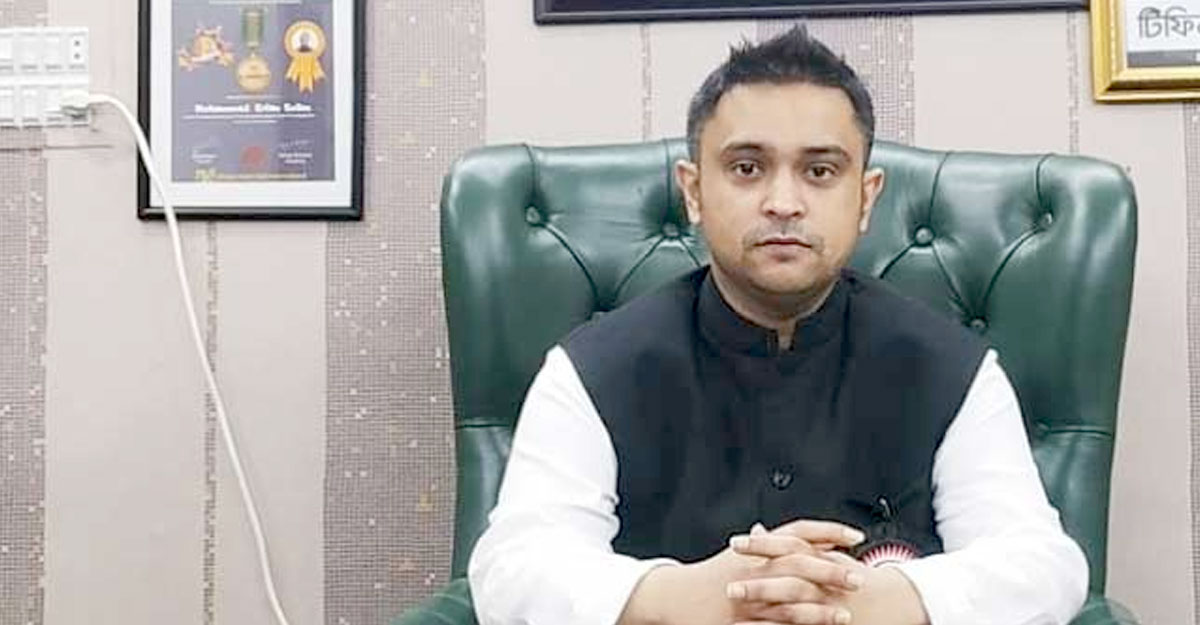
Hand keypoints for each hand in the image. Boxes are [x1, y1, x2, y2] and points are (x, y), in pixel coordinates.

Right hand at [618, 520, 865, 624]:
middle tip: (858, 577)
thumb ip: (768, 545)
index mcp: (756, 549)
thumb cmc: (708, 576)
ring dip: (821, 610)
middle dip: (831, 570)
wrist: (674, 595)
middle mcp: (753, 568)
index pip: (799, 532)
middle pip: (800, 564)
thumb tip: (798, 537)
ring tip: (846, 615)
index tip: (855, 536)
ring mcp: (748, 596)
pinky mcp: (741, 621)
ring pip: (791, 601)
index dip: (829, 532)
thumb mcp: (737, 556)